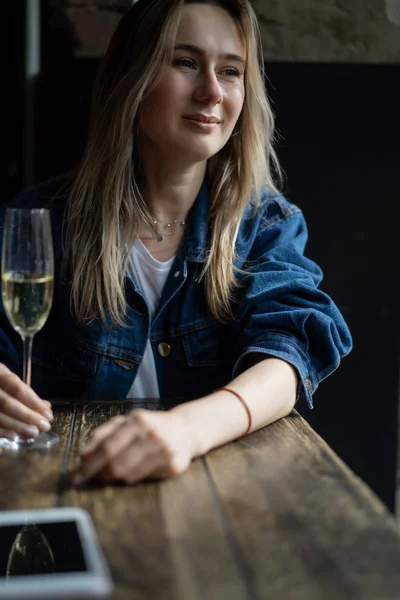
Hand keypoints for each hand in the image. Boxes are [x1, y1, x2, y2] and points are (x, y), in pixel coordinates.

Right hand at [0, 363, 52, 438]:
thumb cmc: (0, 383)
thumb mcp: (9, 379)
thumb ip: (25, 392)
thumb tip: (46, 407)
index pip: (17, 388)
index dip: (33, 402)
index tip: (48, 413)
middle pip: (7, 403)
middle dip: (28, 416)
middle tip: (44, 426)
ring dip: (17, 426)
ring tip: (33, 433)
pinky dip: (2, 431)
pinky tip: (14, 436)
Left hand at [72, 409, 195, 485]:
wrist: (186, 429)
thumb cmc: (151, 426)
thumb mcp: (128, 421)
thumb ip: (105, 433)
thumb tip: (83, 452)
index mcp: (137, 421)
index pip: (107, 446)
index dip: (89, 463)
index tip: (76, 475)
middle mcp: (151, 434)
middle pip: (116, 463)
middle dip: (98, 474)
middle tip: (88, 479)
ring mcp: (163, 451)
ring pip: (127, 474)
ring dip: (114, 477)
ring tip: (111, 473)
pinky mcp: (173, 465)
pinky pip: (142, 478)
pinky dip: (131, 477)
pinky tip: (131, 471)